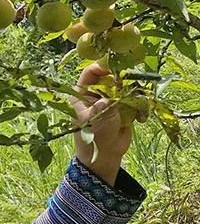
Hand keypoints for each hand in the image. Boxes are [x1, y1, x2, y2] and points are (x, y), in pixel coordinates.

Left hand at [69, 63, 141, 185]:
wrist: (105, 156)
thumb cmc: (93, 137)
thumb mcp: (95, 119)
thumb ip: (105, 102)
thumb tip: (115, 87)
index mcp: (82, 94)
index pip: (90, 73)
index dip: (101, 67)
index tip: (115, 68)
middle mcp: (97, 95)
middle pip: (112, 78)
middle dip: (123, 83)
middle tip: (129, 90)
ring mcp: (112, 101)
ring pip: (126, 89)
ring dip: (135, 97)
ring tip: (137, 109)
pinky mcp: (124, 109)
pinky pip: (136, 101)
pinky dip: (141, 108)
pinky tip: (141, 119)